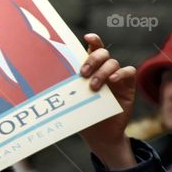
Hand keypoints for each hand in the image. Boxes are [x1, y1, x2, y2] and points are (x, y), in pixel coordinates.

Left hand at [78, 34, 136, 169]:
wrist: (100, 134)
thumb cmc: (82, 114)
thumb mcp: (72, 99)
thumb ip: (65, 87)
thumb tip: (42, 79)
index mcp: (90, 68)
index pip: (93, 47)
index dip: (93, 39)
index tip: (87, 37)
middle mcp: (104, 69)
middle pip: (103, 53)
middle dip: (93, 59)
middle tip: (82, 73)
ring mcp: (117, 77)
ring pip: (113, 62)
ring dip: (102, 72)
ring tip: (93, 87)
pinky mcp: (128, 86)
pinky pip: (129, 72)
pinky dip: (120, 74)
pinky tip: (112, 81)